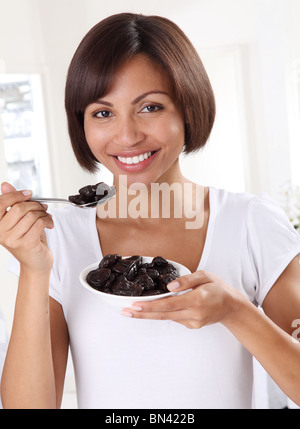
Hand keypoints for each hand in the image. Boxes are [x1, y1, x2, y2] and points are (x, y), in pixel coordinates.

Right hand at [0, 182, 53, 272]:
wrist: (35, 262)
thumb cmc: (28, 240)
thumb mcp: (19, 220)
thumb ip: (13, 203)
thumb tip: (5, 185)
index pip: (1, 202)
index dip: (16, 194)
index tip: (29, 194)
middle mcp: (0, 232)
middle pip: (19, 207)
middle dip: (35, 205)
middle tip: (43, 207)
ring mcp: (12, 239)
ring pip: (31, 215)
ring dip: (44, 213)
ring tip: (47, 217)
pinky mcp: (26, 243)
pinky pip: (39, 223)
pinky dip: (48, 220)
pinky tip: (49, 224)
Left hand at [122, 270, 242, 328]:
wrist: (231, 306)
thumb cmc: (218, 288)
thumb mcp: (205, 276)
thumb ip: (187, 280)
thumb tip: (169, 286)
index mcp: (197, 300)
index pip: (169, 304)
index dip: (151, 305)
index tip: (135, 305)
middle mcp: (194, 314)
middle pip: (163, 314)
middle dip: (142, 313)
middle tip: (125, 311)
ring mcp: (192, 322)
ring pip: (166, 318)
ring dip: (148, 314)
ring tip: (131, 311)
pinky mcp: (192, 325)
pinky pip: (173, 318)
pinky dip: (161, 313)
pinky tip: (150, 309)